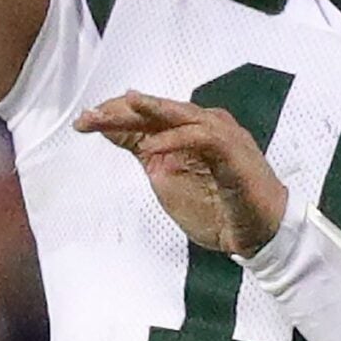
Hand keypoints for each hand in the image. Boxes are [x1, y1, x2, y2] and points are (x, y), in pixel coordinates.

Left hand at [80, 92, 290, 255]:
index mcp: (187, 130)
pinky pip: (203, 138)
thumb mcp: (167, 178)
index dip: (114, 116)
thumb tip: (113, 131)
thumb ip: (146, 151)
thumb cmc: (217, 206)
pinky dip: (177, 140)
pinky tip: (154, 148)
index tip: (82, 123)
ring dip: (149, 111)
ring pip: (181, 113)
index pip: (147, 116)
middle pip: (158, 110)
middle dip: (122, 109)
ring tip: (120, 110)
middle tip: (91, 114)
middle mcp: (203, 124)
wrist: (257, 230)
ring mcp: (221, 135)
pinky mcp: (233, 151)